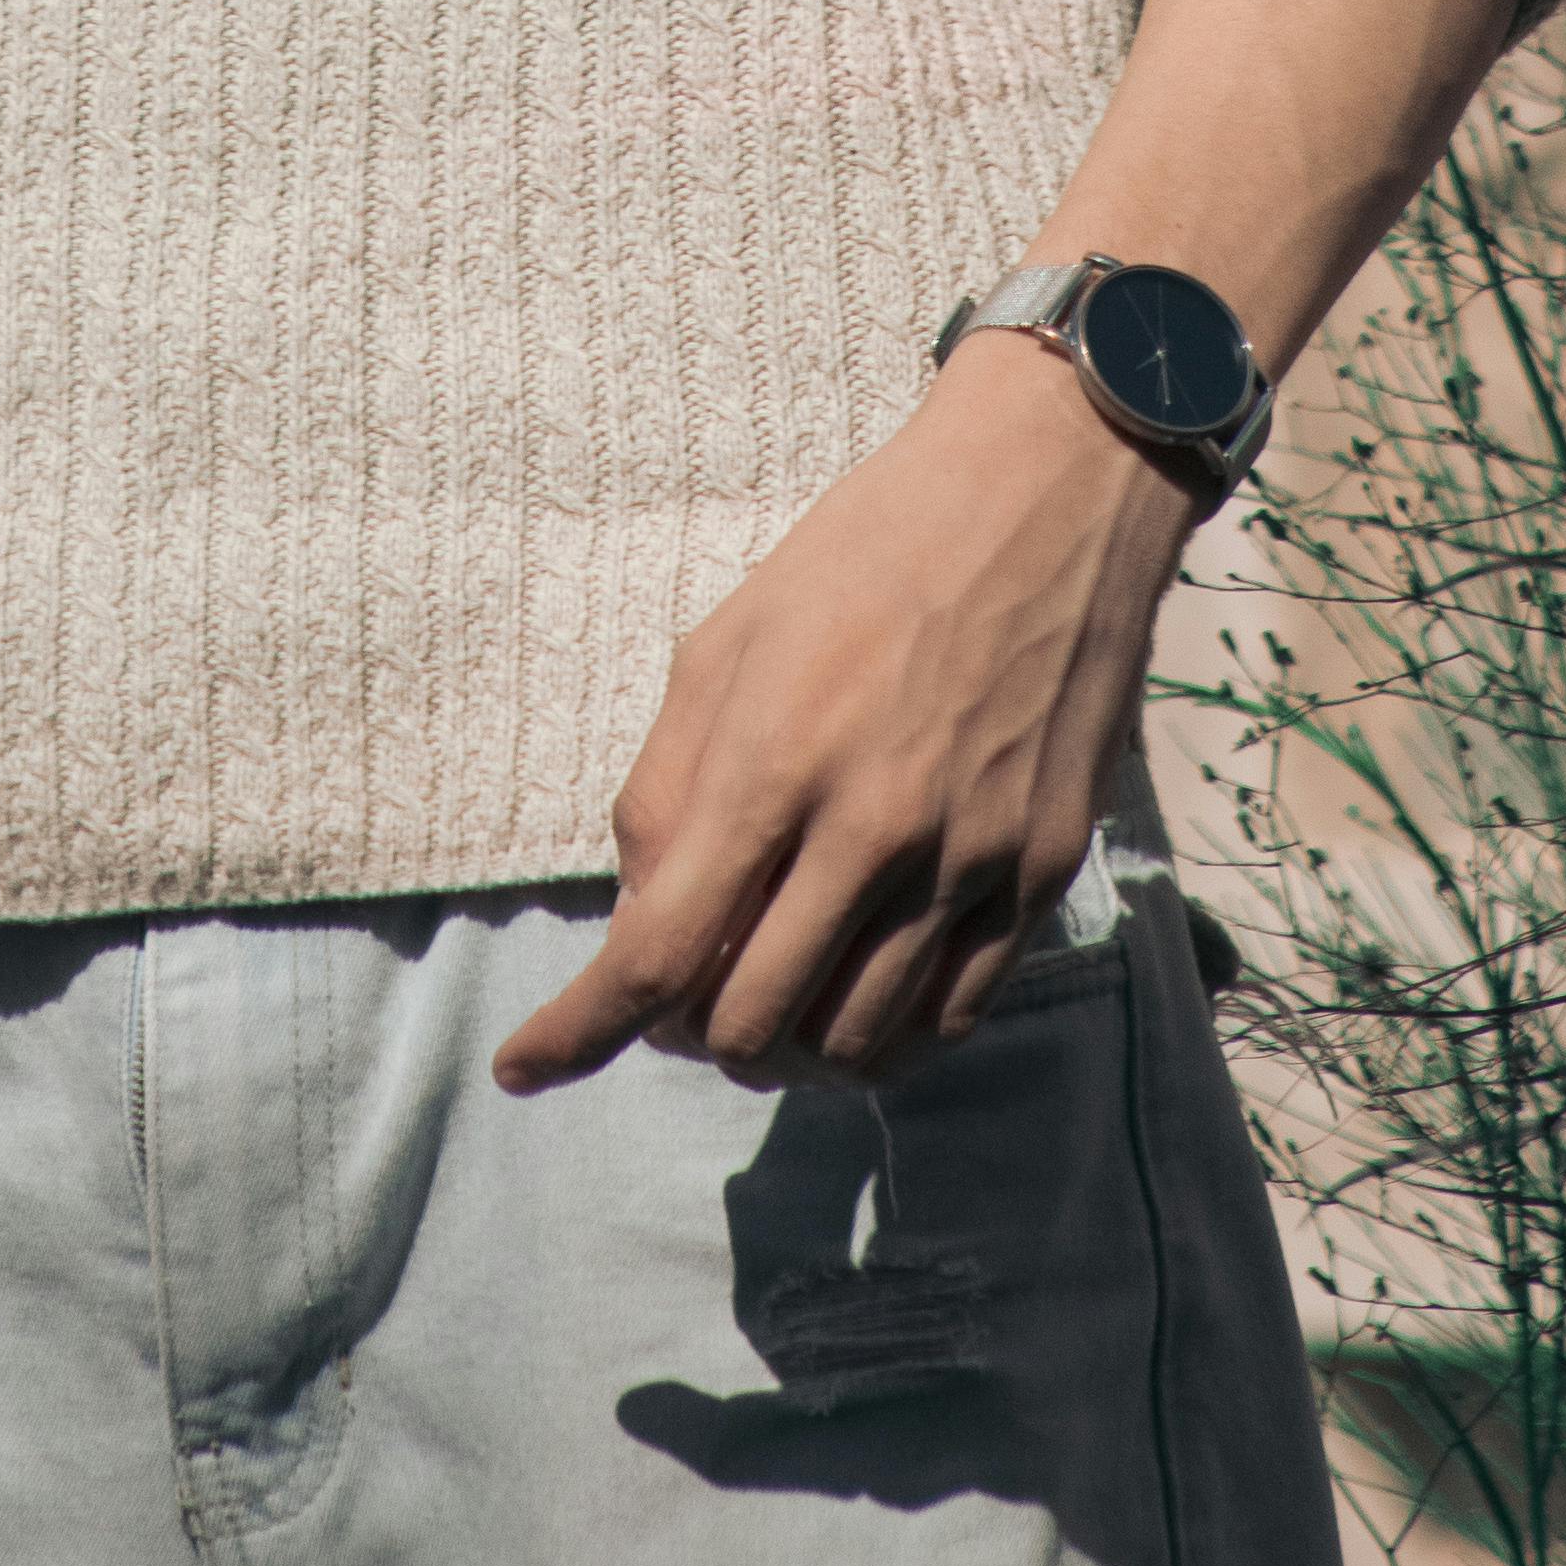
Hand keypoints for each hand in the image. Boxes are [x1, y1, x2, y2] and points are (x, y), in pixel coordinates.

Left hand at [491, 344, 1194, 1093]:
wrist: (1044, 496)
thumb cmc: (867, 553)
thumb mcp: (728, 641)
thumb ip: (669, 787)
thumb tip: (643, 915)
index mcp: (774, 760)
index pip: (658, 954)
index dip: (578, 1033)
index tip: (521, 1070)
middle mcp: (871, 830)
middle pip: (749, 1027)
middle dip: (689, 1033)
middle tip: (682, 990)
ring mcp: (966, 862)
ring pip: (851, 1045)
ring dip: (787, 1046)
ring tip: (770, 990)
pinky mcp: (1039, 875)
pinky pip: (947, 1020)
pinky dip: (882, 1037)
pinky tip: (855, 996)